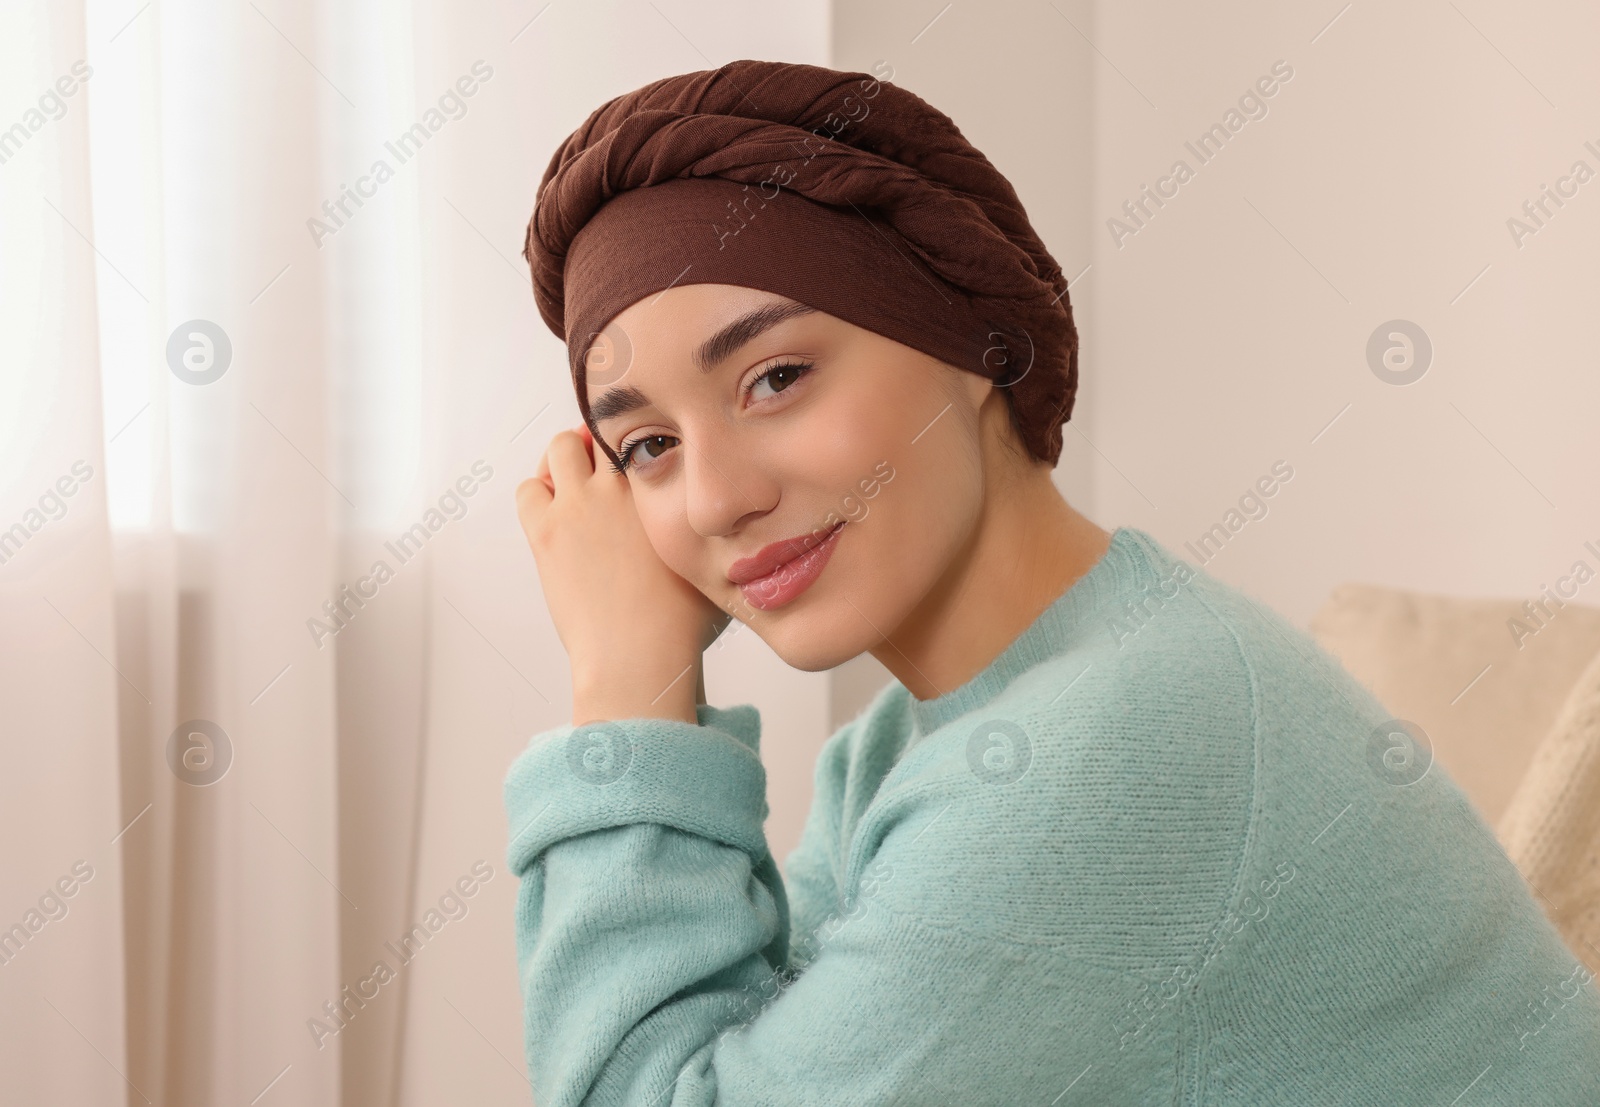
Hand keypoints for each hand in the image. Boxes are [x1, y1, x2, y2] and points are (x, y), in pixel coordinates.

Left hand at [516, 424, 729, 724]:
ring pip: (559, 449)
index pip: (648, 436)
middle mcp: (619, 486)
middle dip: (602, 441)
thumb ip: (711, 535)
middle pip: (603, 430)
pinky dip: (538, 491)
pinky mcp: (544, 531)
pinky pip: (528, 489)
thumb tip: (728, 529)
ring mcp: (577, 506)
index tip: (639, 453)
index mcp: (663, 489)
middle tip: (605, 465)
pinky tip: (553, 512)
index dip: (641, 441)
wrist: (637, 656)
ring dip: (565, 459)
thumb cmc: (679, 624)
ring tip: (575, 483)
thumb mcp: (711, 566)